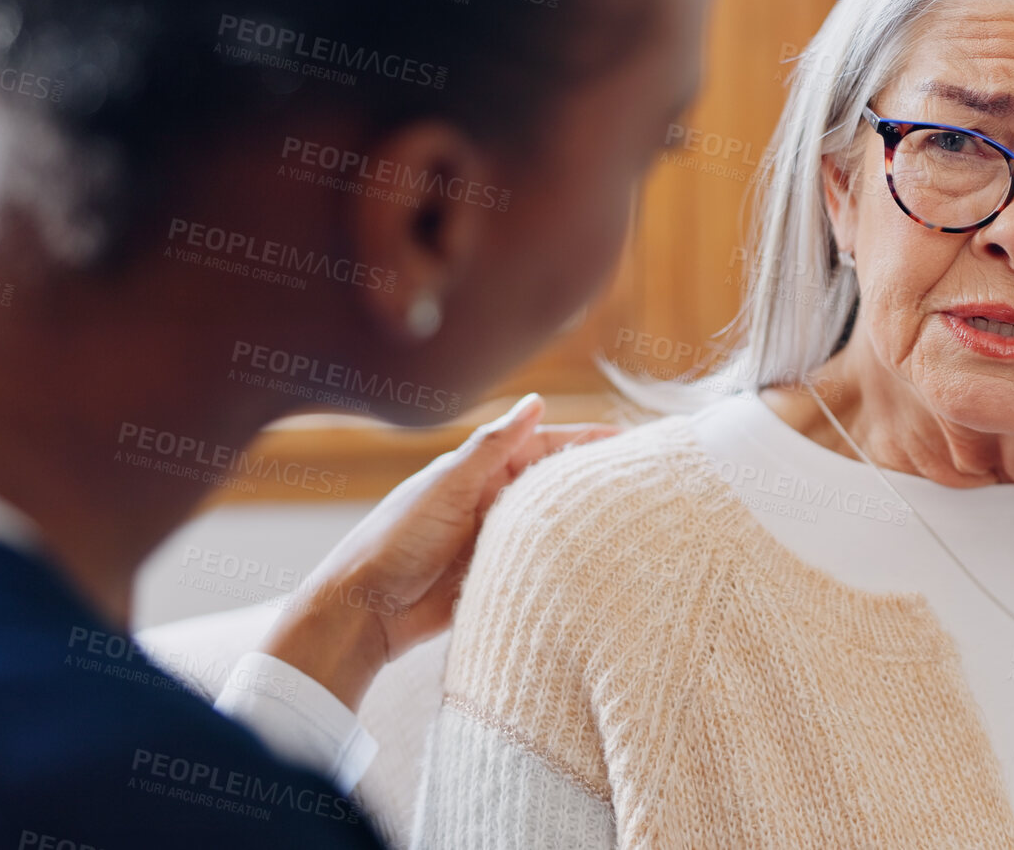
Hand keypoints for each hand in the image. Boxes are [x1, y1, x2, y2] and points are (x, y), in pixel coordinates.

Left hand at [257, 393, 619, 709]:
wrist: (365, 611)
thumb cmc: (396, 540)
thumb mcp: (446, 486)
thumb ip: (492, 447)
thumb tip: (536, 401)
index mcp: (481, 471)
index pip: (547, 446)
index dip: (589, 442)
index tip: (634, 442)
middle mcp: (493, 500)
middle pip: (556, 484)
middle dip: (596, 480)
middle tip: (649, 481)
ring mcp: (496, 539)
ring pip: (553, 523)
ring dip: (585, 520)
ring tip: (638, 519)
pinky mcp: (497, 575)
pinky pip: (540, 561)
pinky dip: (566, 558)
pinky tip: (600, 559)